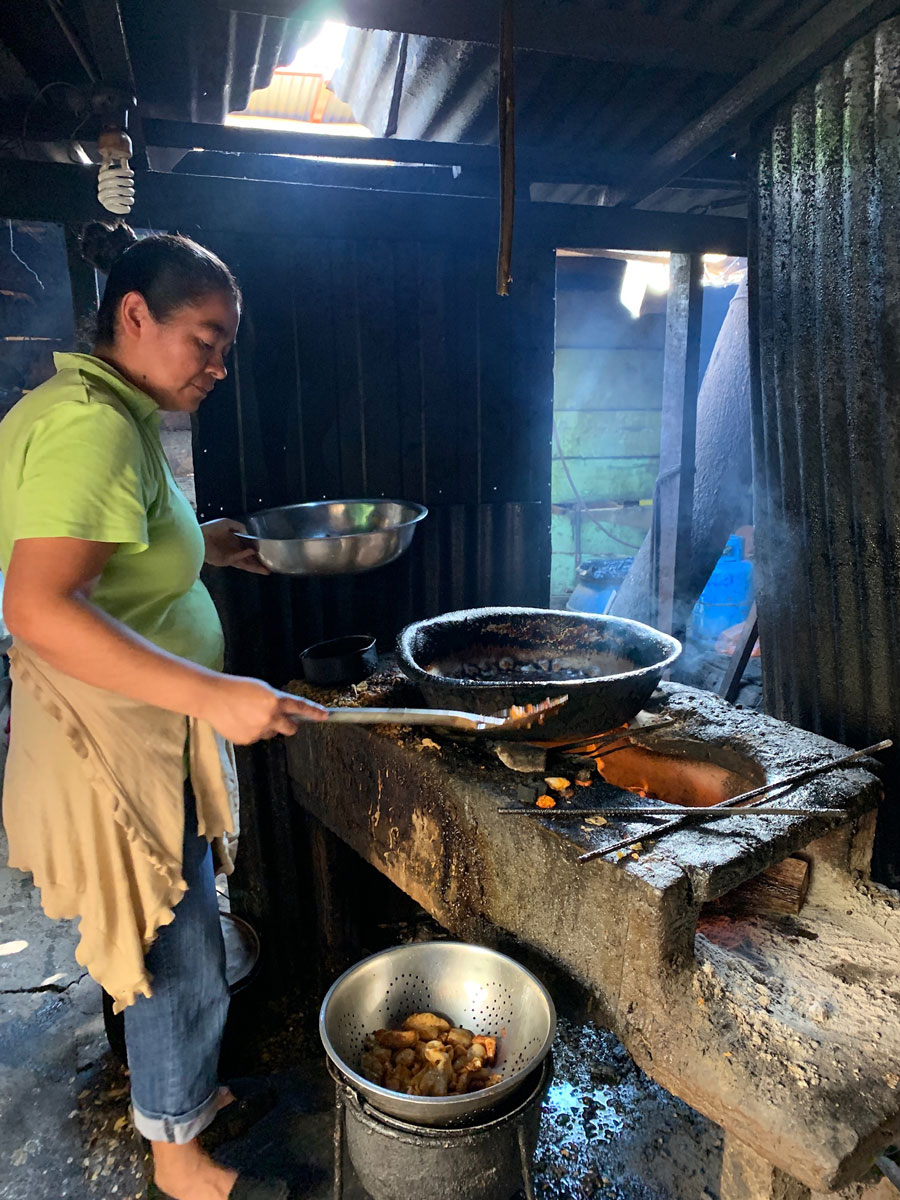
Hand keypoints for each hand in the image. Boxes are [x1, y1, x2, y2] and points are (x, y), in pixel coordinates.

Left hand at [201, 518, 269, 574]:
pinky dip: (245, 555)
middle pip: (249, 559)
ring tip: (266, 570)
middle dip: (259, 563)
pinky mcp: (226, 561)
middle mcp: (234, 550)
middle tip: (270, 567)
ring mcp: (230, 557)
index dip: (257, 550)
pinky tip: (252, 552)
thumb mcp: (227, 523)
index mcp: (235, 541)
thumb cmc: (211, 528)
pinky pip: (238, 559)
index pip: (249, 548)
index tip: (266, 552)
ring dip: (256, 566)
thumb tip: (248, 535)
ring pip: (246, 563)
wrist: (199, 537)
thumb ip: (240, 527)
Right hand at [201, 675, 327, 744]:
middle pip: (291, 728)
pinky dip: (252, 731)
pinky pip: (256, 737)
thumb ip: (277, 701)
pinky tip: (240, 721)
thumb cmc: (237, 688)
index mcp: (275, 701)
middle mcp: (270, 718)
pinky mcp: (248, 740)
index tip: (325, 716)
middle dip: (289, 725)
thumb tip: (288, 712)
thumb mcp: (262, 689)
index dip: (314, 712)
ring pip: (271, 732)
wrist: (213, 697)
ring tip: (249, 714)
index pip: (300, 707)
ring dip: (267, 726)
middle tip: (280, 718)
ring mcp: (259, 731)